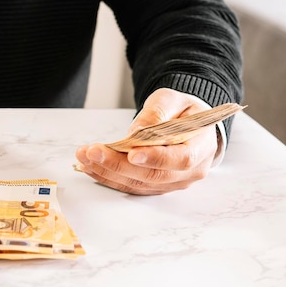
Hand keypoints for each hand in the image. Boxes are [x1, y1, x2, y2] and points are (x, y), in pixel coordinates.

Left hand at [75, 88, 219, 194]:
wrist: (187, 124)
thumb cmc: (182, 111)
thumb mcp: (172, 100)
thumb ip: (157, 113)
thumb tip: (137, 133)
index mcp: (202, 146)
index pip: (182, 158)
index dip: (156, 158)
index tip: (131, 153)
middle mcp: (190, 171)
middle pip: (153, 175)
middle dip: (119, 164)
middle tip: (93, 152)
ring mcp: (172, 183)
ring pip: (138, 183)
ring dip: (108, 172)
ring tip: (84, 156)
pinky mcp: (156, 186)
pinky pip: (131, 186)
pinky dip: (108, 177)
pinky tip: (90, 167)